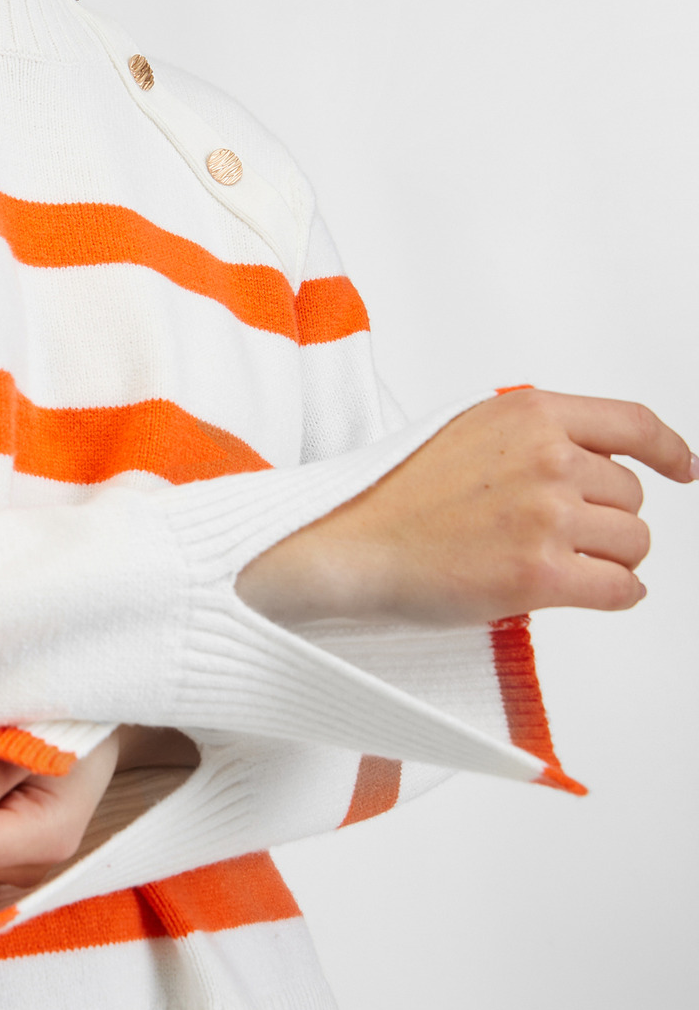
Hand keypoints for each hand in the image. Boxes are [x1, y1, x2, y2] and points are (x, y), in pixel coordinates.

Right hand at [237, 389, 695, 627]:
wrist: (345, 544)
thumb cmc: (390, 496)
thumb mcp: (463, 433)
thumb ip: (528, 436)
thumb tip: (589, 462)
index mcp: (529, 415)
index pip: (632, 425)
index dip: (668, 452)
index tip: (683, 470)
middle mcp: (547, 459)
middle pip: (631, 496)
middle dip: (607, 520)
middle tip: (562, 539)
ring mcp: (546, 516)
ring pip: (633, 543)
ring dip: (610, 559)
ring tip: (563, 566)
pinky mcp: (540, 575)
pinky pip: (621, 588)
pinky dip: (616, 594)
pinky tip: (588, 593)